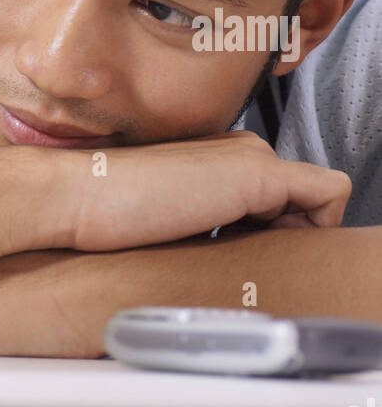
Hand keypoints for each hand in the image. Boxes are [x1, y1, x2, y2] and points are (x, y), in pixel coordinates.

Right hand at [59, 130, 351, 252]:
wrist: (78, 195)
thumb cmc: (106, 214)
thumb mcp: (167, 221)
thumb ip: (202, 223)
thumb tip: (217, 254)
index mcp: (216, 155)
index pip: (272, 194)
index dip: (266, 230)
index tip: (237, 257)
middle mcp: (240, 146)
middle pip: (296, 197)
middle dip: (283, 232)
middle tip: (242, 260)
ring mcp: (252, 155)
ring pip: (314, 197)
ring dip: (293, 233)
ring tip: (247, 256)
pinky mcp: (258, 172)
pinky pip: (328, 194)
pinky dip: (315, 226)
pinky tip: (267, 246)